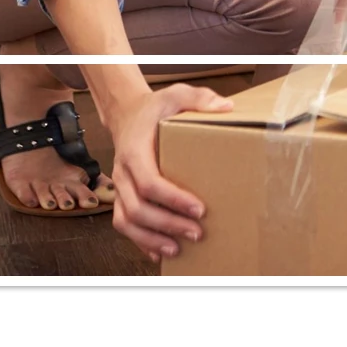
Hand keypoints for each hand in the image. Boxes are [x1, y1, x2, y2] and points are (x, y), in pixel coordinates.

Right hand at [107, 83, 233, 262]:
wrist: (128, 114)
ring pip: (126, 221)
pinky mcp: (123, 194)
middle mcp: (123, 171)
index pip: (149, 182)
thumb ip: (199, 98)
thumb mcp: (176, 94)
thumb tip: (226, 107)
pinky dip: (140, 241)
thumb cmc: (155, 108)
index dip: (172, 199)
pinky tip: (158, 251)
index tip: (199, 209)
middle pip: (138, 208)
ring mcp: (121, 185)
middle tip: (196, 233)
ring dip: (151, 238)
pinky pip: (123, 223)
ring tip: (177, 249)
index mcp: (135, 149)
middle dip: (167, 224)